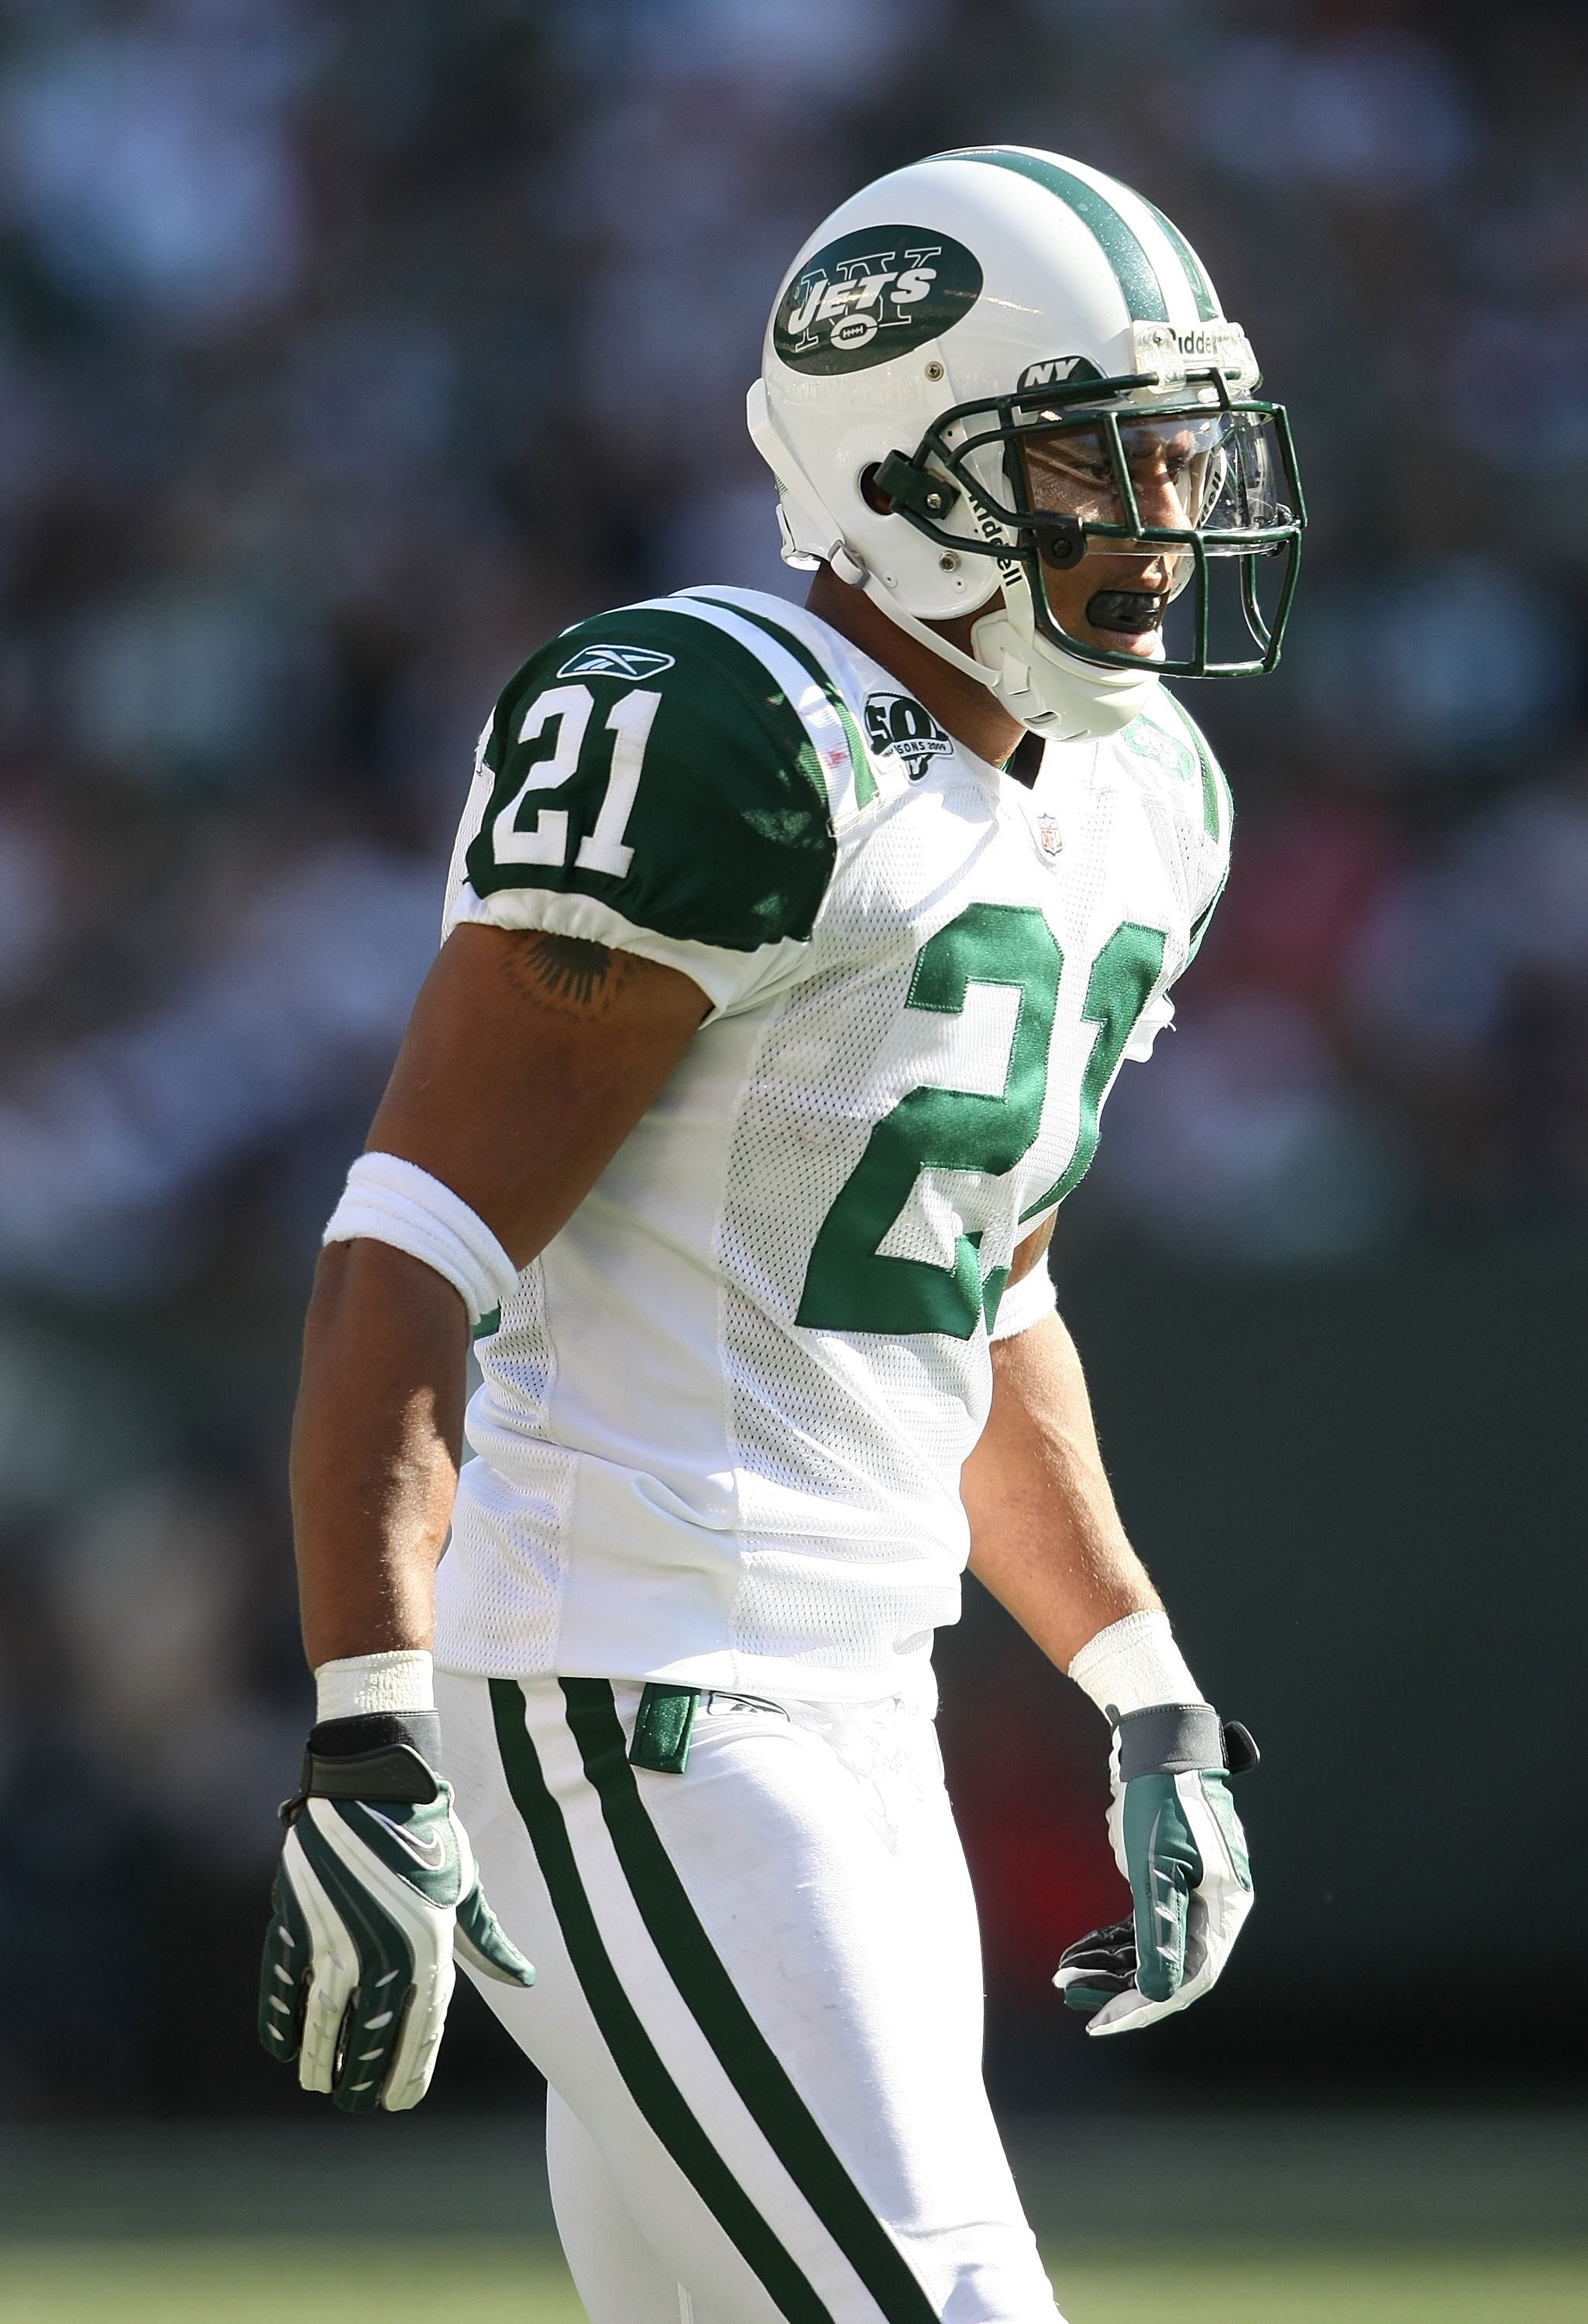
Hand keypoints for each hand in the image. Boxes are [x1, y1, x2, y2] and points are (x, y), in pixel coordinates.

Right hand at [259, 1711, 533, 2111]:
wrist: (374, 1780)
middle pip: (369, 2037)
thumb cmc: (428, 1833)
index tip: (398, 2102)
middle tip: (355, 2102)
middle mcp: (383, 1950)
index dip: (408, 2073)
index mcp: (430, 1945)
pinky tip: (283, 2048)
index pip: (420, 2030)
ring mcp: (335, 1939)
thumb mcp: (465, 1888)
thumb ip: (488, 1941)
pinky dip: (279, 2022)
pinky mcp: (297, 1922)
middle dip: (361, 2080)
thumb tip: (524, 1978)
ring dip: (320, 2060)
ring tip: (319, 2084)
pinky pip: (282, 1987)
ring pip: (324, 2022)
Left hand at [1054, 1706, 1255, 2036]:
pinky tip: (1078, 1951)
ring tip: (1064, 1975)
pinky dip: (1111, 1940)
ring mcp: (1190, 1891)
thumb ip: (1161, 1931)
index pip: (1187, 1977)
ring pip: (1151, 1947)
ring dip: (1109, 1964)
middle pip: (1168, 1968)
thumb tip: (1159, 1992)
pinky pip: (1141, 1924)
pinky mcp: (1167, 1877)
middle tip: (1072, 1998)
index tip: (1101, 2022)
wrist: (1157, 1740)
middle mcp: (1213, 1905)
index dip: (1145, 2006)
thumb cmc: (1161, 1798)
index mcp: (1223, 1907)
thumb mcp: (1157, 1866)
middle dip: (1119, 1989)